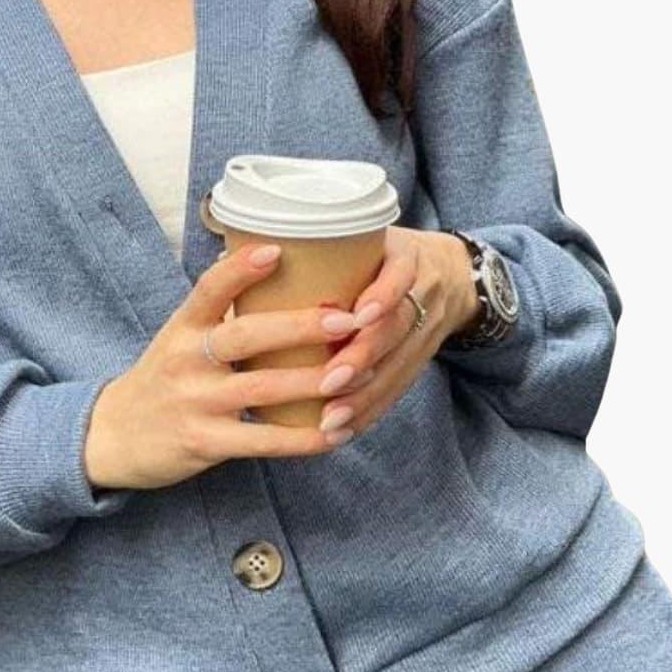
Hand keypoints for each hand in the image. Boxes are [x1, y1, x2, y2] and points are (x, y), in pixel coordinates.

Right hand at [84, 242, 376, 489]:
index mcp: (183, 328)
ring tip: (361, 375)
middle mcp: (187, 360)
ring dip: (316, 382)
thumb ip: (220, 312)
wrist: (114, 436)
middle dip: (303, 326)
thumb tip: (271, 259)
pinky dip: (302, 439)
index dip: (240, 268)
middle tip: (351, 319)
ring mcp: (196, 402)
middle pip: (248, 336)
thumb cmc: (163, 379)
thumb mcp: (179, 337)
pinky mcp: (205, 442)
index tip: (277, 250)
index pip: (209, 289)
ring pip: (264, 389)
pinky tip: (335, 433)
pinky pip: (262, 440)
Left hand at [313, 226, 481, 435]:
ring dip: (363, 397)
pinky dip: (369, 412)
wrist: (447, 272)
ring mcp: (426, 330)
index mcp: (405, 256)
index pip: (400, 275)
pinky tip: (342, 432)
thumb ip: (309, 249)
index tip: (355, 316)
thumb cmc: (379, 255)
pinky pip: (396, 391)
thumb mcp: (361, 240)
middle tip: (328, 381)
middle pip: (397, 330)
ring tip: (330, 419)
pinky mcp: (420, 360)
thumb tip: (224, 256)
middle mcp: (422, 293)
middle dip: (362, 358)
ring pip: (397, 369)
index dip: (382, 297)